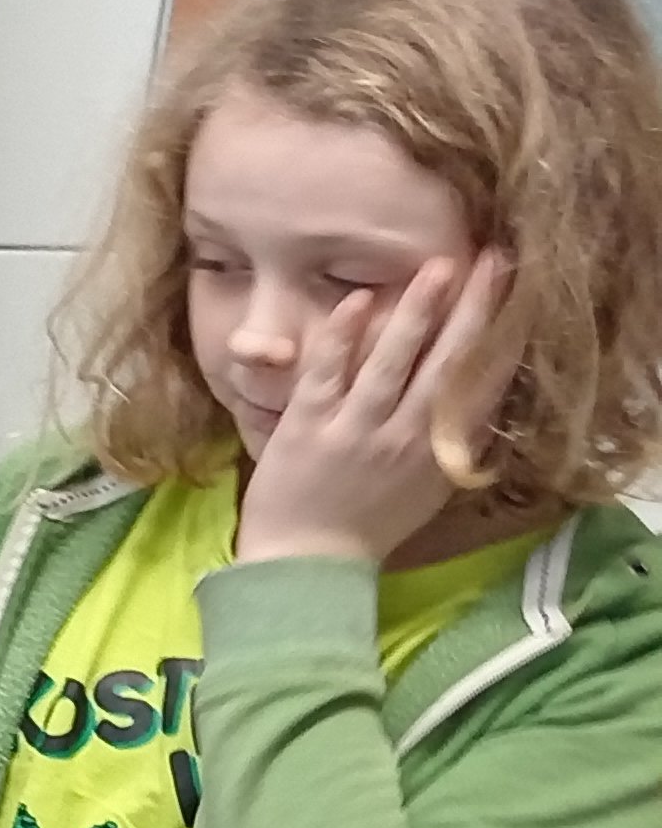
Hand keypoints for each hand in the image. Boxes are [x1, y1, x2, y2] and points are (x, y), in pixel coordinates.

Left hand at [236, 248, 522, 563]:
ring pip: (393, 361)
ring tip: (439, 267)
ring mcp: (357, 430)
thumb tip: (481, 396)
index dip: (503, 335)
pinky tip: (359, 300)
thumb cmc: (368, 525)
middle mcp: (407, 437)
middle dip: (473, 308)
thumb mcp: (429, 487)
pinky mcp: (309, 427)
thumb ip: (454, 442)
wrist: (307, 565)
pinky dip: (343, 336)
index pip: (482, 384)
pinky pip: (328, 372)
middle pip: (448, 362)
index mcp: (441, 452)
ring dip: (417, 311)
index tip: (520, 293)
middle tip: (492, 262)